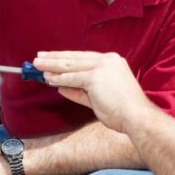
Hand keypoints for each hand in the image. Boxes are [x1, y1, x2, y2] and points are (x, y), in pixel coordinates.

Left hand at [34, 51, 152, 134]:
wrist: (137, 117)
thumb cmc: (123, 111)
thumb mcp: (99, 98)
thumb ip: (80, 91)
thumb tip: (61, 87)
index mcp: (112, 62)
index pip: (83, 57)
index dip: (66, 57)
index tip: (52, 57)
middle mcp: (108, 60)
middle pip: (75, 57)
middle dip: (55, 58)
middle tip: (39, 57)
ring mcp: (102, 67)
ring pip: (70, 65)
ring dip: (52, 65)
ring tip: (38, 66)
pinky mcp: (96, 76)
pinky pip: (72, 77)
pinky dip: (58, 78)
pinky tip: (48, 79)